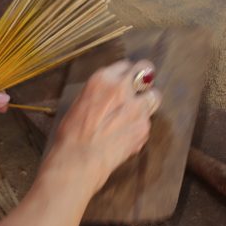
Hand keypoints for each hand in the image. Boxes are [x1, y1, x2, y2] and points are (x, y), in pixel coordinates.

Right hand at [51, 60, 158, 192]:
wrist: (78, 160)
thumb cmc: (71, 134)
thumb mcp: (81, 102)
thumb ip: (101, 93)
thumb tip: (111, 95)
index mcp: (102, 79)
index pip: (125, 64)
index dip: (125, 74)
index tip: (125, 81)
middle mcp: (122, 88)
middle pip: (146, 69)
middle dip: (145, 77)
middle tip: (140, 87)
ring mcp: (136, 107)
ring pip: (154, 95)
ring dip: (148, 101)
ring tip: (135, 114)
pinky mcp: (144, 127)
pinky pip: (148, 121)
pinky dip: (141, 126)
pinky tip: (127, 135)